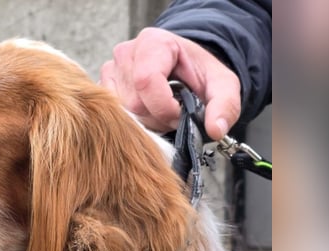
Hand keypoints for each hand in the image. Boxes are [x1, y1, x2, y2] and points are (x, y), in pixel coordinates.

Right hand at [100, 28, 240, 139]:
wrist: (185, 68)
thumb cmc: (199, 74)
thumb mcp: (223, 86)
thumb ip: (225, 105)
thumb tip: (215, 130)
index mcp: (153, 42)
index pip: (146, 82)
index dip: (165, 108)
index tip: (180, 115)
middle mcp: (126, 54)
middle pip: (134, 103)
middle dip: (157, 118)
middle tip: (174, 114)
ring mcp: (110, 71)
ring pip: (122, 113)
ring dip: (145, 122)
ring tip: (161, 112)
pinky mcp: (103, 89)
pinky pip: (113, 116)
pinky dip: (133, 122)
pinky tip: (147, 113)